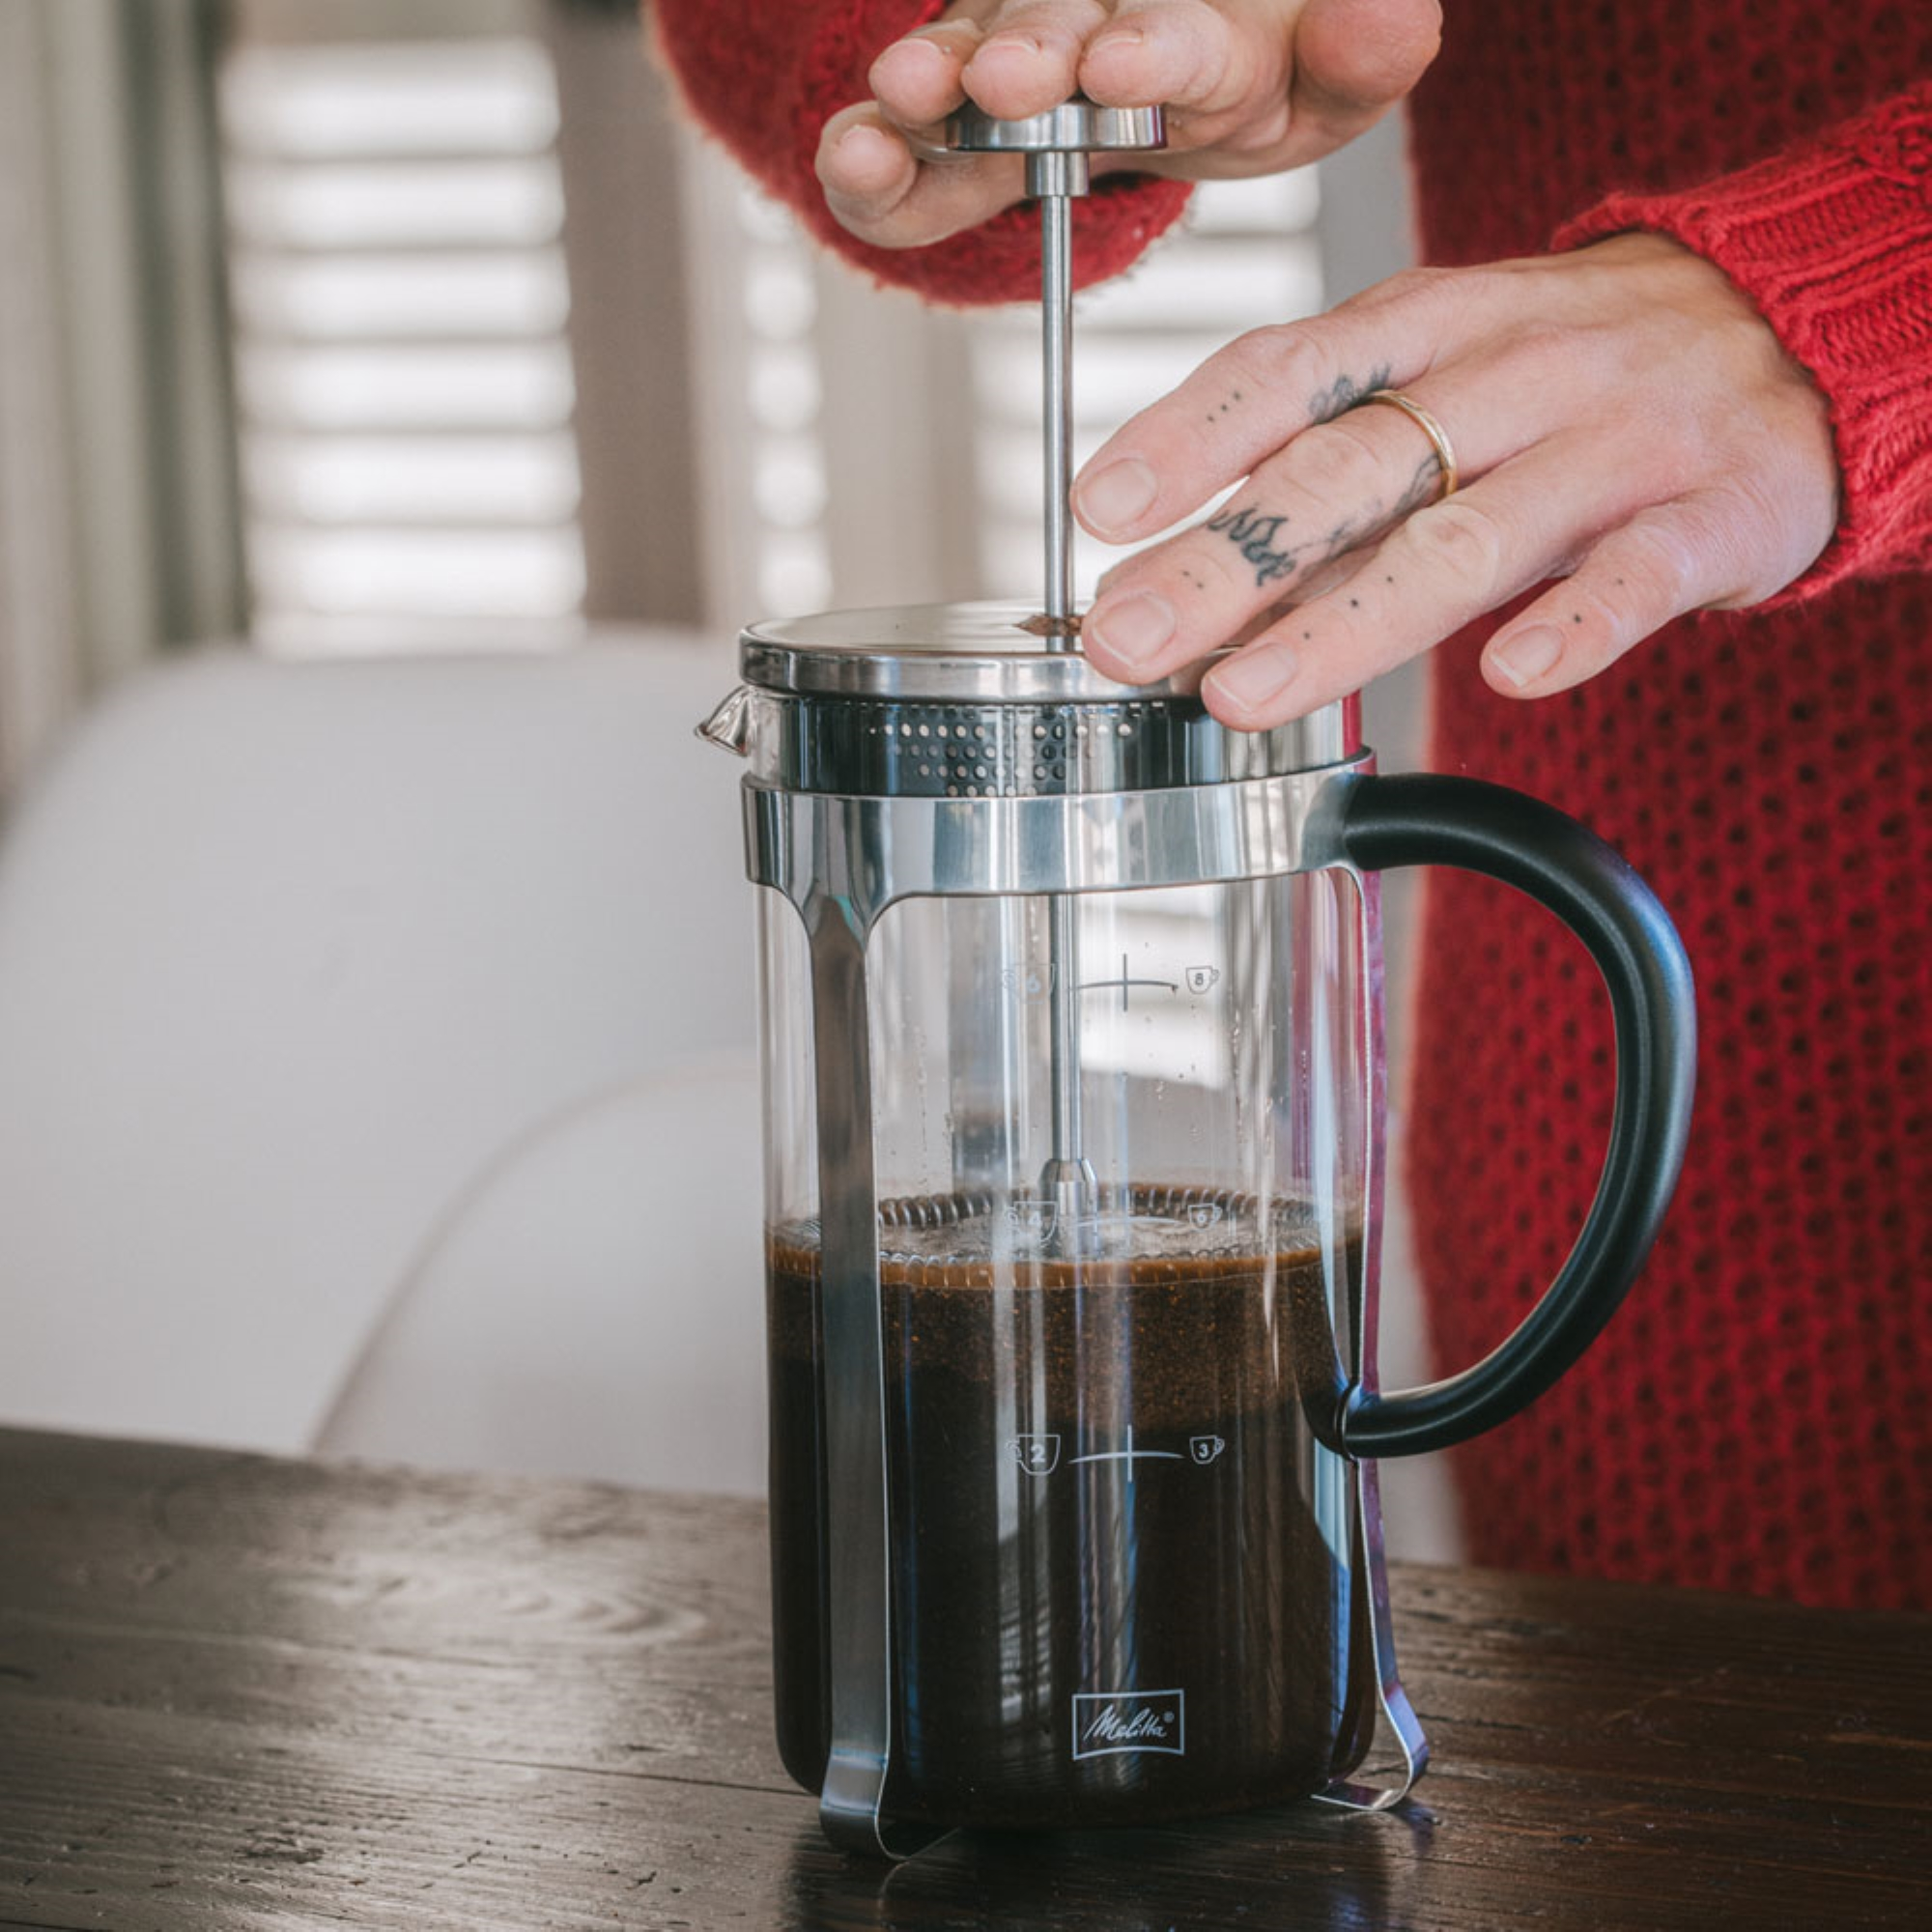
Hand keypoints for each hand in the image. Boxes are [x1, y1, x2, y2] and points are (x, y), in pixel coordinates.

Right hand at [815, 0, 1439, 248]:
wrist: (1175, 82)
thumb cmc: (1259, 80)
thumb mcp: (1325, 88)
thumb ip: (1362, 56)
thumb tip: (1395, 11)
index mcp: (1201, 26)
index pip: (1180, 35)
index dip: (1151, 50)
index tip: (1124, 65)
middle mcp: (1094, 22)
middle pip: (1054, 28)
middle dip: (1030, 52)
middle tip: (1007, 78)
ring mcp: (1011, 56)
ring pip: (963, 66)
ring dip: (932, 82)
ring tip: (901, 99)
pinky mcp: (951, 117)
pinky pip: (907, 147)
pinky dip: (876, 161)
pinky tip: (854, 156)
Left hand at [1071, 234, 1841, 727]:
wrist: (1789, 335)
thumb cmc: (1573, 374)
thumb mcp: (1445, 375)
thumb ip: (1326, 467)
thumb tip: (1184, 573)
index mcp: (1433, 328)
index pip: (1290, 371)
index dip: (1189, 438)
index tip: (1101, 510)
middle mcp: (1514, 373)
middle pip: (1351, 467)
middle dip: (1227, 560)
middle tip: (1128, 634)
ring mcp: (1615, 442)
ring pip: (1469, 535)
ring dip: (1345, 621)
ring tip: (1245, 693)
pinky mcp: (1710, 513)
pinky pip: (1639, 574)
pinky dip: (1576, 624)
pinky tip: (1514, 678)